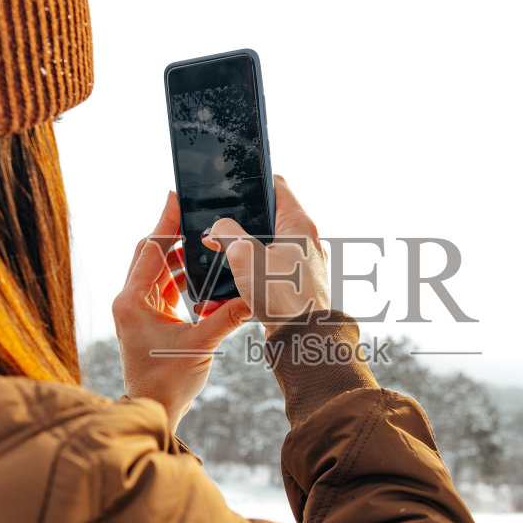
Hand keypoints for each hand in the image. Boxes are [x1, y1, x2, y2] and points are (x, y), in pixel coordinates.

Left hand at [112, 192, 252, 432]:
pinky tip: (202, 274)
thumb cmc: (167, 381)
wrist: (152, 408)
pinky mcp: (148, 318)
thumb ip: (227, 316)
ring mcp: (138, 309)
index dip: (165, 222)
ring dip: (180, 256)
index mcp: (134, 300)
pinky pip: (163, 287)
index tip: (177, 198)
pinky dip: (181, 277)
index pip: (151, 249)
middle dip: (173, 233)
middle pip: (150, 253)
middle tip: (194, 213)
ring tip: (206, 243)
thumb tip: (253, 295)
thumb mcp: (201, 344)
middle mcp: (130, 300)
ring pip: (158, 270)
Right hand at [200, 175, 330, 337]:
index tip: (232, 186)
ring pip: (266, 247)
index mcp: (299, 225)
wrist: (303, 340)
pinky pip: (269, 272)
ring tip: (221, 261)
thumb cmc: (283, 297)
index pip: (277, 186)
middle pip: (268, 218)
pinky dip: (251, 276)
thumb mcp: (245, 257)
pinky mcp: (297, 284)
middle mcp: (306, 241)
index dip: (253, 182)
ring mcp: (303, 263)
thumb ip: (227, 234)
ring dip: (242, 254)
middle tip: (218, 230)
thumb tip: (216, 230)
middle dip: (240, 224)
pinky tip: (232, 289)